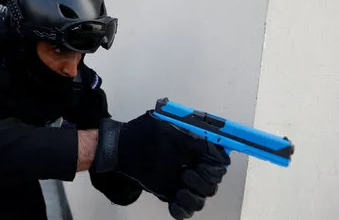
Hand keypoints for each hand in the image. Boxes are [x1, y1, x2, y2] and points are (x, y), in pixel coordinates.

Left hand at [92, 113, 229, 218]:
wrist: (120, 147)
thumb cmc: (142, 133)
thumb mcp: (167, 127)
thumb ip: (191, 137)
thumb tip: (212, 145)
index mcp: (194, 149)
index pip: (218, 164)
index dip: (215, 167)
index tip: (204, 165)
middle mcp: (191, 166)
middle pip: (212, 184)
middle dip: (204, 182)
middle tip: (186, 173)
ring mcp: (181, 182)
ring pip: (200, 199)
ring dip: (194, 198)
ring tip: (180, 190)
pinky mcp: (169, 194)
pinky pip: (183, 210)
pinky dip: (182, 210)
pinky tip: (174, 203)